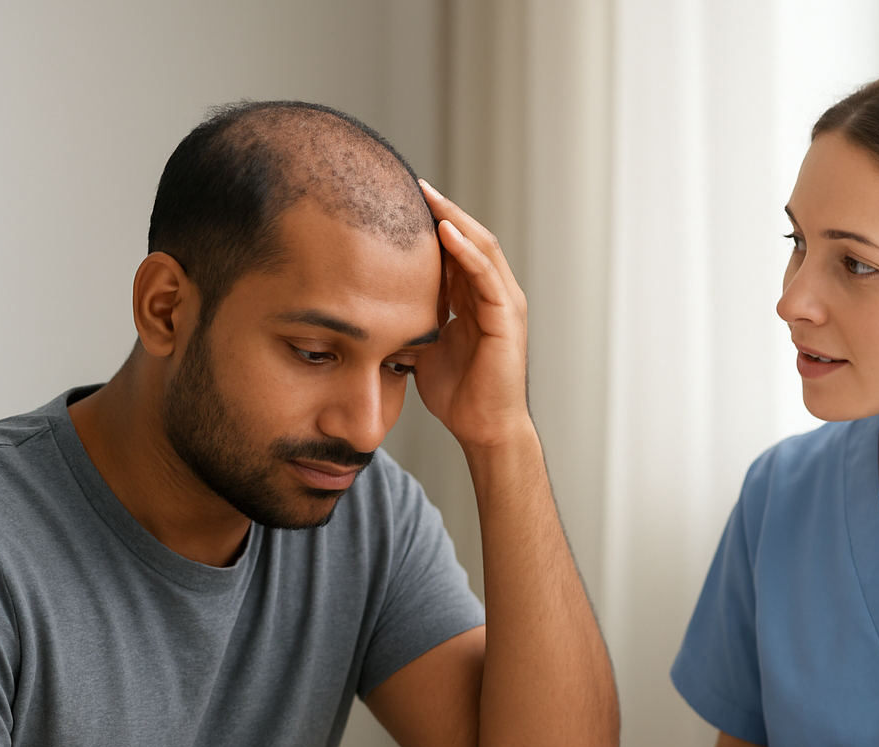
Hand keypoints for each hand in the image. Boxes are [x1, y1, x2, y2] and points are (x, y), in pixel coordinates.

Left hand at [414, 180, 532, 449]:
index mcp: (475, 299)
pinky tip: (444, 231)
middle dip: (442, 209)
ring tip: (428, 196)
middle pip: (470, 237)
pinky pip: (486, 275)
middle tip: (413, 184)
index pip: (456, 248)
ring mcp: (504, 304)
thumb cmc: (457, 394)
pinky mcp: (507, 318)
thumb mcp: (424, 345)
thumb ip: (412, 319)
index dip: (432, 222)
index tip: (401, 201)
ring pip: (482, 247)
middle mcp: (494, 295)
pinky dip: (467, 251)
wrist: (482, 429)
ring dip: (454, 219)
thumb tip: (372, 304)